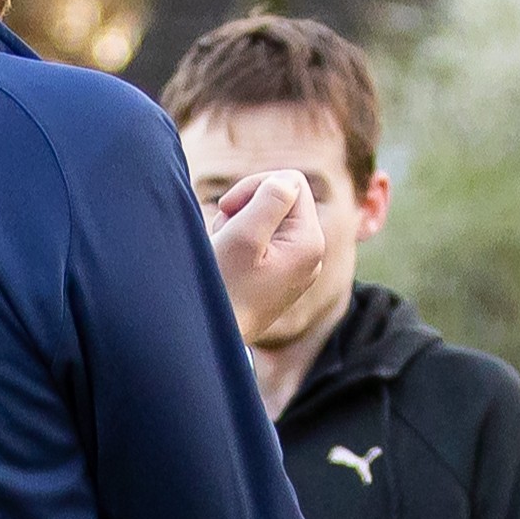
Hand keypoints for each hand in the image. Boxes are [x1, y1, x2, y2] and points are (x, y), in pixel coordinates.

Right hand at [206, 168, 324, 340]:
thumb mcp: (244, 236)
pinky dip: (243, 240)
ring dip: (241, 222)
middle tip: (225, 230)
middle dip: (249, 205)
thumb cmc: (222, 289)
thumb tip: (287, 180)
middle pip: (283, 197)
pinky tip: (228, 260)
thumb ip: (270, 199)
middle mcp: (311, 254)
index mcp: (310, 242)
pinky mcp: (281, 275)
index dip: (255, 186)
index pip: (290, 181)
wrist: (208, 338)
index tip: (229, 209)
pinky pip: (266, 239)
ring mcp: (297, 266)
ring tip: (225, 248)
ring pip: (270, 217)